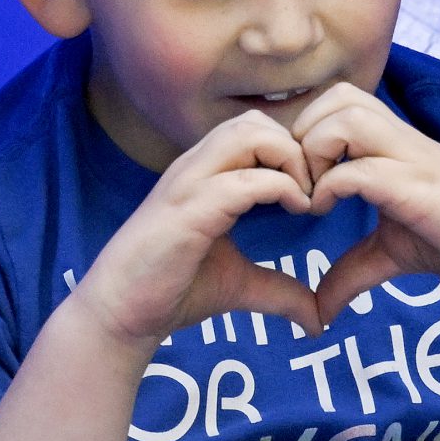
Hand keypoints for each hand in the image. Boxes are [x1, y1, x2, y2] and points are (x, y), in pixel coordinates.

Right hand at [68, 110, 324, 346]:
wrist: (121, 314)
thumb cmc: (172, 289)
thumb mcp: (240, 285)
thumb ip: (280, 290)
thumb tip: (318, 319)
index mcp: (205, 175)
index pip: (255, 130)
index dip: (294, 151)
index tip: (316, 191)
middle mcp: (195, 169)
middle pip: (255, 121)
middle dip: (296, 148)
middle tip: (315, 192)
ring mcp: (189, 185)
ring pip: (248, 134)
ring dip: (290, 159)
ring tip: (304, 198)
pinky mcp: (187, 212)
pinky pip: (242, 180)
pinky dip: (281, 187)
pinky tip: (296, 209)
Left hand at [290, 83, 439, 322]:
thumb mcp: (392, 254)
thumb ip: (351, 271)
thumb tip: (317, 311)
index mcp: (390, 144)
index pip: (334, 103)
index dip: (303, 134)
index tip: (296, 182)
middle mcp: (398, 139)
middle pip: (335, 98)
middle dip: (303, 135)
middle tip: (299, 184)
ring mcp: (409, 158)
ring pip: (344, 118)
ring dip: (314, 153)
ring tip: (313, 195)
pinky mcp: (416, 186)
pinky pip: (361, 168)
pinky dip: (332, 186)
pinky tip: (326, 212)